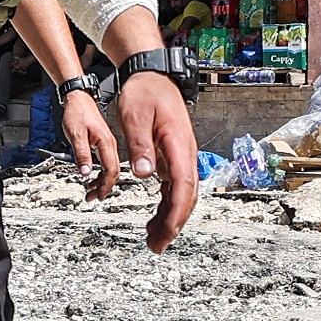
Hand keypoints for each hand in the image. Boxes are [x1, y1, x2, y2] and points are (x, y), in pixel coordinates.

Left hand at [60, 89, 119, 201]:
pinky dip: (98, 172)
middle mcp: (110, 144)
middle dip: (103, 187)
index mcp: (106, 143)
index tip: (98, 196)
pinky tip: (90, 175)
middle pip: (112, 172)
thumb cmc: (77, 112)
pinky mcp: (102, 142)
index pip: (111, 171)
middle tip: (92, 198)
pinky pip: (104, 161)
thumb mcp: (76, 134)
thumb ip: (82, 154)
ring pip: (108, 168)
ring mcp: (107, 143)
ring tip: (89, 190)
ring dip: (100, 181)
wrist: (78, 98)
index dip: (106, 186)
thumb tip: (85, 173)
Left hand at [115, 72, 197, 252]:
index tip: (165, 233)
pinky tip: (156, 217)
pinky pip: (174, 186)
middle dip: (174, 224)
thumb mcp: (135, 116)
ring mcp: (180, 155)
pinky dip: (166, 203)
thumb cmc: (144, 92)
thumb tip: (143, 175)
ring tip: (153, 238)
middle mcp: (184, 153)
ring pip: (181, 194)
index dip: (175, 213)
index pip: (182, 187)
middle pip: (186, 197)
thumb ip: (140, 146)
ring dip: (170, 217)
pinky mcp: (173, 155)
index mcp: (178, 146)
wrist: (151, 74)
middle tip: (157, 246)